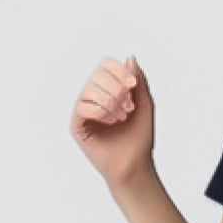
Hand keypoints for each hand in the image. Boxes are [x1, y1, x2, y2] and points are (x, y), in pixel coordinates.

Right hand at [70, 53, 153, 183]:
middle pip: (97, 74)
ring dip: (110, 102)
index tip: (133, 85)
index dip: (118, 71)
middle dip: (116, 88)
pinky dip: (100, 111)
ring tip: (121, 117)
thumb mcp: (145, 104)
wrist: (135, 165)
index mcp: (108, 89)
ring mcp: (83, 110)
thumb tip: (130, 57)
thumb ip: (138, 80)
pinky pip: (82, 106)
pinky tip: (111, 122)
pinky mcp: (76, 125)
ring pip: (89, 89)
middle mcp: (93, 96)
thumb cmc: (140, 138)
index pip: (105, 65)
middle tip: (128, 108)